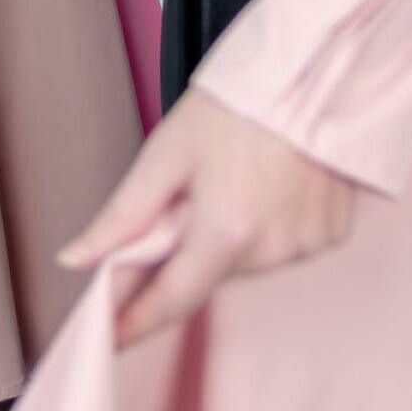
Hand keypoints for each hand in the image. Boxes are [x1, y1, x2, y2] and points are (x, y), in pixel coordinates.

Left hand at [56, 85, 358, 346]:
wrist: (317, 70)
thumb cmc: (240, 102)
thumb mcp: (169, 151)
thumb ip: (123, 215)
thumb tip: (78, 259)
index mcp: (226, 230)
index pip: (171, 300)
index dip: (135, 322)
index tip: (108, 340)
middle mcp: (272, 249)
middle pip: (210, 275)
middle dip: (189, 251)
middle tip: (190, 197)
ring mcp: (308, 245)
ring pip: (247, 263)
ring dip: (229, 239)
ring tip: (237, 179)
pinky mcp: (333, 235)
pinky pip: (286, 248)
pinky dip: (268, 228)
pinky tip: (272, 185)